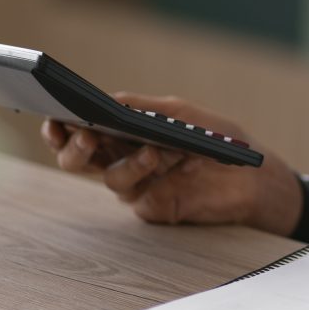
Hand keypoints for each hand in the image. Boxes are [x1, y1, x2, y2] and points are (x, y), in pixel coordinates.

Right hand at [40, 94, 305, 236]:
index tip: (55, 120)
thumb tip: (109, 102)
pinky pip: (138, 195)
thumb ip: (143, 107)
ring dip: (126, 161)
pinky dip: (147, 176)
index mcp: (122, 132)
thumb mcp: (180, 113)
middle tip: (85, 136)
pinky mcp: (154, 207)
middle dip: (75, 149)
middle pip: (80, 159)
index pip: (79, 130)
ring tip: (150, 149)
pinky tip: (159, 160)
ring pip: (110, 177)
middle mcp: (122, 159)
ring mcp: (137, 185)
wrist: (253, 174)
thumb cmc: (216, 136)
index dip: (60, 128)